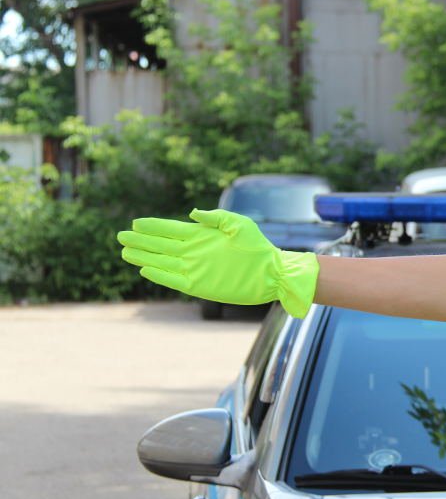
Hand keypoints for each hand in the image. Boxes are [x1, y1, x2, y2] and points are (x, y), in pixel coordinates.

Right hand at [117, 208, 318, 317]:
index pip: (171, 230)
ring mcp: (195, 269)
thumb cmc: (259, 247)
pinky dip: (160, 275)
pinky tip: (145, 269)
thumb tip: (192, 213)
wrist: (272, 273)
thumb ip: (216, 218)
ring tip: (125, 252)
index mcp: (202, 236)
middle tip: (120, 237)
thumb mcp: (240, 225)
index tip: (136, 223)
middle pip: (161, 246)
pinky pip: (174, 281)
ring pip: (162, 262)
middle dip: (141, 241)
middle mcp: (194, 252)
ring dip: (144, 258)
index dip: (153, 227)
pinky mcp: (200, 286)